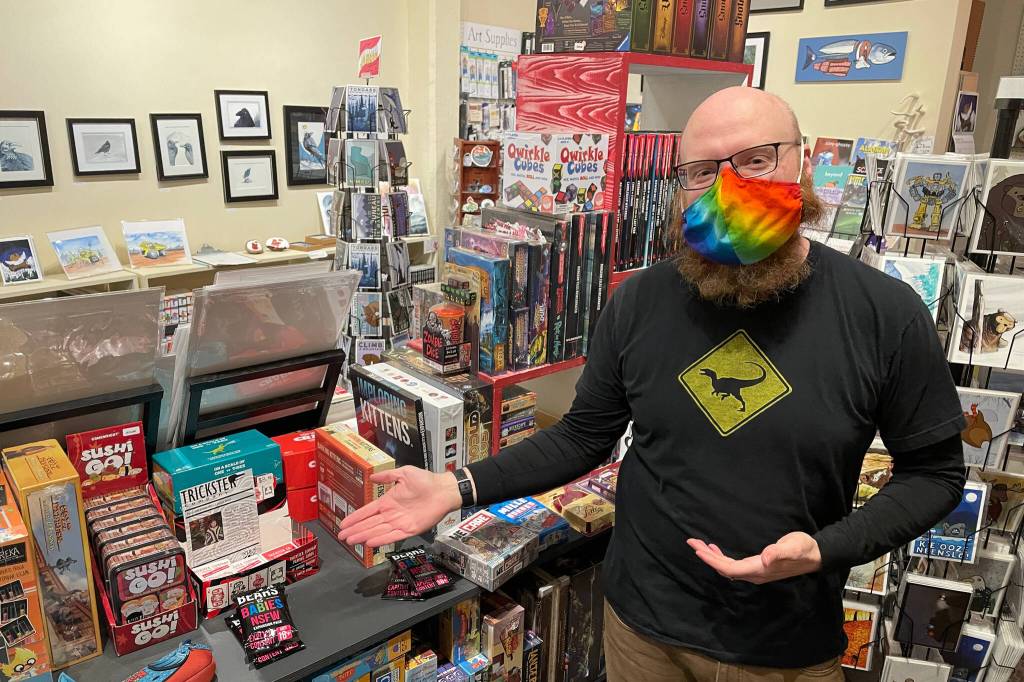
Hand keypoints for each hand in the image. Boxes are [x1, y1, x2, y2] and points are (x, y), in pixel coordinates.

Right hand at [337, 467, 462, 547]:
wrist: (443, 490)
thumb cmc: (425, 480)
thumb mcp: (404, 473)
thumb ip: (388, 476)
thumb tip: (372, 477)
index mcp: (388, 501)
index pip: (367, 511)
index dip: (355, 518)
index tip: (343, 524)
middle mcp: (391, 514)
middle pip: (369, 524)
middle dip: (355, 530)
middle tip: (341, 537)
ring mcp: (399, 523)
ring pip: (378, 531)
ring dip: (364, 536)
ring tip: (351, 541)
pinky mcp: (410, 530)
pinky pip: (393, 536)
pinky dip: (381, 540)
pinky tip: (370, 543)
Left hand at [687, 532, 821, 584]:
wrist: (815, 555)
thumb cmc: (803, 549)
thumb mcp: (793, 547)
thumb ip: (780, 552)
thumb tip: (766, 558)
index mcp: (759, 570)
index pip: (730, 568)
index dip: (713, 561)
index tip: (698, 550)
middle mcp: (755, 573)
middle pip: (725, 569)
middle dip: (707, 557)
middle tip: (692, 542)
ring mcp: (756, 572)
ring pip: (728, 568)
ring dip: (712, 557)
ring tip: (699, 545)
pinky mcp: (758, 567)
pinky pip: (734, 566)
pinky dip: (721, 558)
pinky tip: (715, 549)